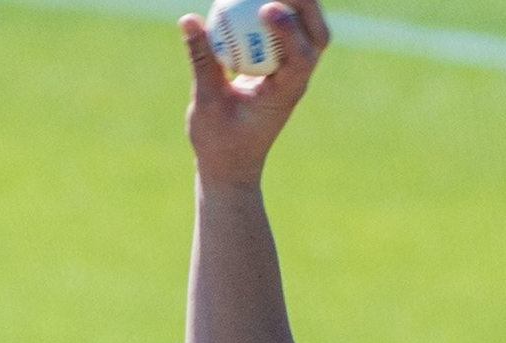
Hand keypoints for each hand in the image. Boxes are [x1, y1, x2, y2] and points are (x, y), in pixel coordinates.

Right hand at [180, 0, 330, 185]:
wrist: (232, 163)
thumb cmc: (221, 142)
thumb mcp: (207, 103)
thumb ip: (202, 62)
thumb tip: (188, 18)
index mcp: (284, 93)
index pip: (299, 58)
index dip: (288, 30)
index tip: (265, 8)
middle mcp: (295, 78)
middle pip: (317, 35)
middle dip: (303, 3)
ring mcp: (290, 70)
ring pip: (307, 29)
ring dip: (293, 2)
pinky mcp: (278, 64)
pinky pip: (284, 29)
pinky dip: (273, 9)